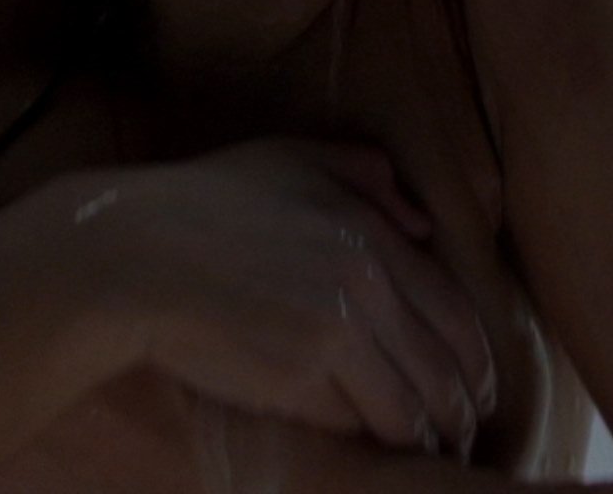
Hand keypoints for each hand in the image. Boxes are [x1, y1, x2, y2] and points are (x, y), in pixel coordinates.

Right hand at [88, 138, 495, 458]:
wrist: (133, 257)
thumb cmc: (204, 203)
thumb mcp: (288, 159)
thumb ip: (362, 173)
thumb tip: (419, 219)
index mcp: (370, 234)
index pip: (454, 312)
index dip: (475, 360)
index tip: (479, 387)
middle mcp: (365, 285)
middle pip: (441, 368)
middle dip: (460, 411)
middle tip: (464, 434)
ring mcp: (334, 334)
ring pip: (406, 405)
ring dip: (421, 436)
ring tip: (428, 451)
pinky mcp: (298, 380)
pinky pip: (355, 422)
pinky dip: (370, 439)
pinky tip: (373, 449)